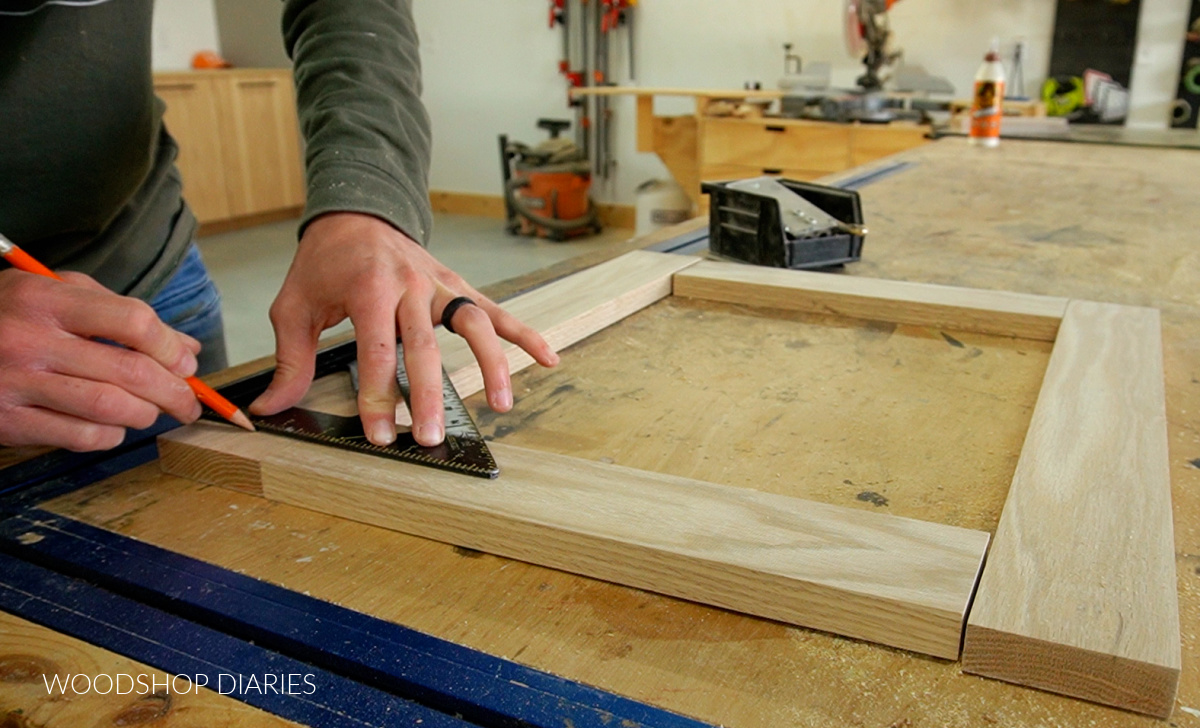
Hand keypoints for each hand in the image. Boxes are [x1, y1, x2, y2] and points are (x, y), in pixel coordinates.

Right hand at [0, 270, 202, 450]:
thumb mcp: (58, 294)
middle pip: (130, 372)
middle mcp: (30, 340)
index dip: (170, 347)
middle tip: (188, 402)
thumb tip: (185, 349)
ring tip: (151, 411)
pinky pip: (81, 436)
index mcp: (47, 300)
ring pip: (110, 408)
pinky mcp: (9, 421)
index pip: (132, 321)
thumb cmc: (10, 316)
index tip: (184, 363)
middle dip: (174, 392)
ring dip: (145, 414)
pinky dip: (110, 435)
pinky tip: (113, 426)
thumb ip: (121, 314)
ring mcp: (17, 383)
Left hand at [250, 212, 558, 446]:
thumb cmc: (324, 263)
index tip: (381, 434)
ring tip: (500, 404)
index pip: (377, 350)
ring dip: (490, 364)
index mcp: (368, 288)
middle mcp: (410, 284)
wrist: (356, 212)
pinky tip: (548, 359)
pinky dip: (524, 334)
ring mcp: (440, 285)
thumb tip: (272, 407)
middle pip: (425, 346)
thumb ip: (290, 359)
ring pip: (473, 324)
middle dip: (429, 394)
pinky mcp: (458, 287)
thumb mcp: (293, 306)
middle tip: (430, 436)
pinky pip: (497, 310)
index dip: (379, 396)